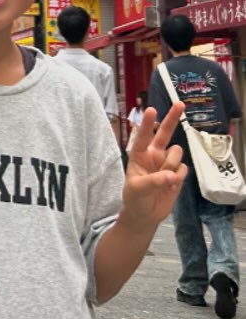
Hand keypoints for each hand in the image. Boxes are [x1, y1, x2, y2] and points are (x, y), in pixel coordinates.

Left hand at [121, 102, 187, 227]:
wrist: (145, 214)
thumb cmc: (134, 198)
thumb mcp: (137, 189)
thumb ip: (153, 181)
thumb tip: (171, 175)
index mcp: (138, 154)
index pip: (142, 135)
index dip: (146, 123)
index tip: (151, 109)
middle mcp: (153, 154)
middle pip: (164, 132)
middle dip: (172, 118)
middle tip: (180, 103)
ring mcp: (166, 162)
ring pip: (177, 152)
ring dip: (172, 164)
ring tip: (164, 179)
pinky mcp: (177, 173)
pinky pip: (183, 168)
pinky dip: (179, 177)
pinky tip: (171, 185)